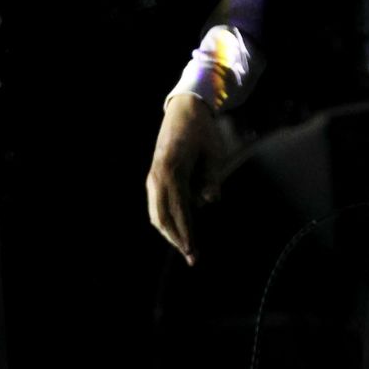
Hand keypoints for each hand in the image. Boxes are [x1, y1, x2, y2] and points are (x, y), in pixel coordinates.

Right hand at [145, 93, 224, 264]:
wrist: (185, 110)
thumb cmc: (203, 131)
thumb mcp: (215, 152)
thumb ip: (211, 177)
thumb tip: (209, 202)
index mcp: (172, 171)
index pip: (178, 211)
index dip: (186, 234)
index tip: (193, 252)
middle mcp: (157, 177)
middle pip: (162, 218)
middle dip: (176, 240)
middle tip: (192, 258)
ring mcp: (153, 178)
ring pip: (156, 214)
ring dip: (170, 233)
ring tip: (187, 249)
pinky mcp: (155, 178)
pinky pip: (157, 205)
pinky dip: (166, 221)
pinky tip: (180, 232)